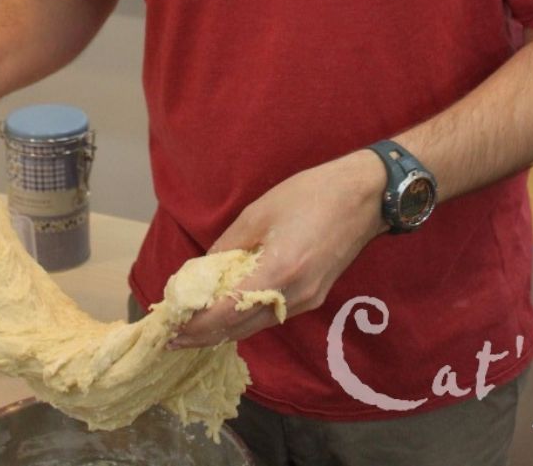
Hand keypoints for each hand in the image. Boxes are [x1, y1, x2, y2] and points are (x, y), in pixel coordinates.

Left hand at [168, 150, 388, 348]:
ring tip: (193, 328)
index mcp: (278, 272)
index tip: (168, 329)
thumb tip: (203, 271)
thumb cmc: (310, 195)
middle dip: (203, 335)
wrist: (364, 196)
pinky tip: (228, 312)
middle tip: (172, 337)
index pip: (226, 312)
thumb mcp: (259, 212)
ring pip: (256, 326)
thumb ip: (229, 245)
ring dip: (223, 330)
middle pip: (239, 328)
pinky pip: (271, 316)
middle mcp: (293, 296)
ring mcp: (307, 300)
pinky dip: (245, 319)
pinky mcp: (314, 296)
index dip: (195, 324)